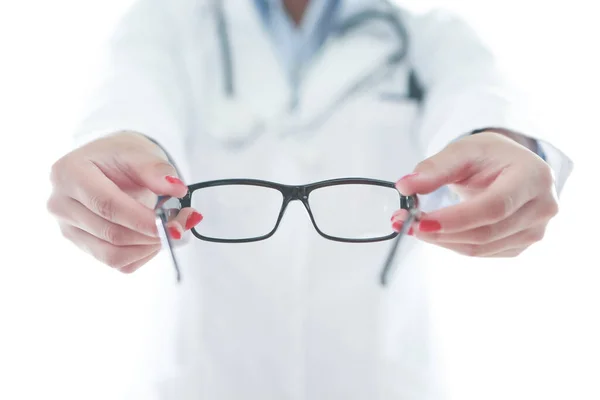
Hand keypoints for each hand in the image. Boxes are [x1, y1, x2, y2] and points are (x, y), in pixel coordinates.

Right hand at [47, 132, 202, 272]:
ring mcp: (68, 228)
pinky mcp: (82, 245)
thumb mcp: (139, 152)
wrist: (107, 164)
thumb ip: (156, 170)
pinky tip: (154, 236)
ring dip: (149, 247)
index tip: (171, 223)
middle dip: (152, 234)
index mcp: (69, 174)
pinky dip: (142, 254)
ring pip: (113, 255)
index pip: (107, 205)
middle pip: (111, 233)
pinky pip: (117, 263)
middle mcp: (61, 204)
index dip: (141, 220)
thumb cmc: (121, 157)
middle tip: (183, 224)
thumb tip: (177, 189)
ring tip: (171, 228)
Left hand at [393, 131, 557, 256]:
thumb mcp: (462, 150)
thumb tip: (405, 186)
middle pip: (485, 232)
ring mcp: (534, 231)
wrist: (510, 167)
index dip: (456, 219)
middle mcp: (541, 207)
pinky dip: (451, 243)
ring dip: (440, 240)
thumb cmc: (489, 156)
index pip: (494, 207)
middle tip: (403, 222)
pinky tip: (433, 230)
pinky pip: (480, 252)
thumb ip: (434, 168)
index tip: (420, 221)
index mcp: (533, 177)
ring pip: (480, 247)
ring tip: (410, 224)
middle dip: (439, 232)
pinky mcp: (520, 245)